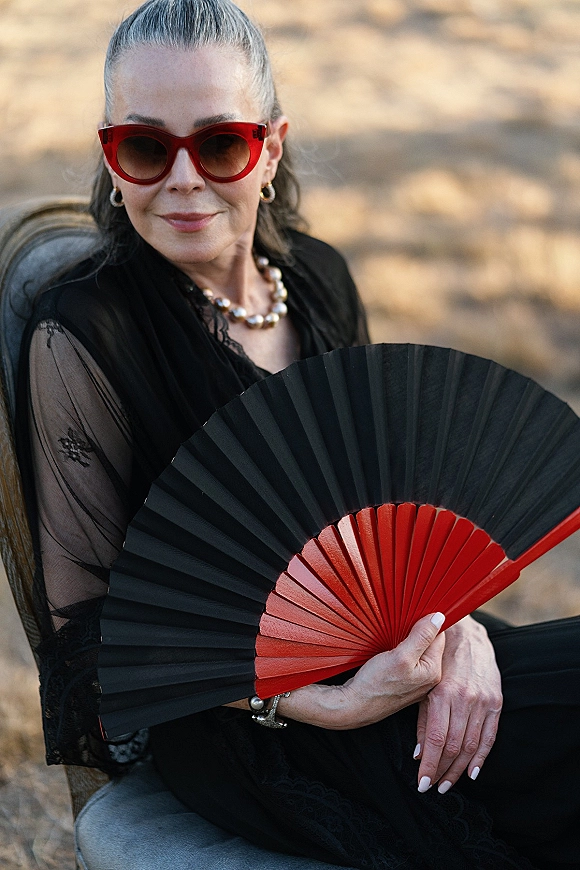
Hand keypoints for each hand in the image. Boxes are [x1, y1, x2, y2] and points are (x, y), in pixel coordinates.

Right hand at [275, 612, 445, 729]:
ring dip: (408, 640)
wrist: (353, 706)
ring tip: (393, 639)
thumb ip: (421, 636)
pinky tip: (389, 651)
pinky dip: (401, 650)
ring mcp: (416, 681)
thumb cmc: (375, 684)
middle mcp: (428, 678)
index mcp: (433, 671)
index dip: (428, 622)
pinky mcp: (404, 682)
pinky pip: (408, 659)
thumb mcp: (400, 656)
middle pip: (429, 643)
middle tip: (401, 627)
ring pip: (417, 650)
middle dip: (418, 631)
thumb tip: (439, 617)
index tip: (415, 614)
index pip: (439, 636)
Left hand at [414, 615, 502, 793]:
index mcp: (443, 694)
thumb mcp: (424, 684)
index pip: (436, 740)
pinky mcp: (496, 701)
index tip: (421, 783)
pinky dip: (482, 757)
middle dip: (442, 771)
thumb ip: (422, 719)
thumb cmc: (438, 659)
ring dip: (459, 770)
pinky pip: (490, 736)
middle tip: (432, 787)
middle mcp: (464, 699)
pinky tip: (473, 771)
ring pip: (471, 745)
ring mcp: (482, 701)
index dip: (429, 765)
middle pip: (454, 747)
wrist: (465, 634)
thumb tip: (419, 753)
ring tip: (448, 784)